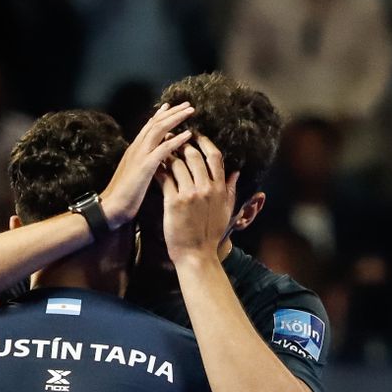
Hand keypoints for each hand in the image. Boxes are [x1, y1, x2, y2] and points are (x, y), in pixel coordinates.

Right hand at [99, 102, 195, 231]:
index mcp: (134, 151)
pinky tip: (188, 135)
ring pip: (159, 130)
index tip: (173, 108)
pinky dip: (176, 140)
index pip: (149, 128)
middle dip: (172, 112)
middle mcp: (136, 148)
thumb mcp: (137, 177)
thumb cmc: (124, 197)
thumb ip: (146, 166)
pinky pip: (162, 149)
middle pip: (155, 123)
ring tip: (190, 111)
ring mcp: (139, 156)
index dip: (161, 116)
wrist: (110, 209)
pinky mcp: (144, 167)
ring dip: (175, 119)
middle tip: (187, 104)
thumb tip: (158, 162)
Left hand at [160, 135, 239, 264]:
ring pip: (178, 163)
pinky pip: (165, 178)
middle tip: (174, 139)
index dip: (204, 142)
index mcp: (219, 189)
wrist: (196, 255)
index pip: (214, 156)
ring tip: (162, 151)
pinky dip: (160, 169)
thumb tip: (236, 173)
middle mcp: (206, 188)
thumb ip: (231, 190)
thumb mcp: (226, 211)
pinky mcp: (173, 201)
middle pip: (194, 155)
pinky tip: (155, 166)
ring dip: (169, 154)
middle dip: (183, 144)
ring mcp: (189, 194)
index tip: (196, 136)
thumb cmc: (210, 235)